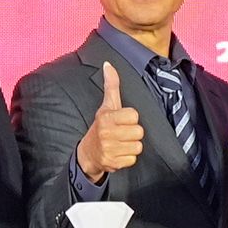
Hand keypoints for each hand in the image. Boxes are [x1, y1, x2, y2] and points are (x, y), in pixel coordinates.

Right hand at [76, 60, 144, 180]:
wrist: (88, 152)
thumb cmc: (101, 126)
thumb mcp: (106, 105)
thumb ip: (111, 85)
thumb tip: (108, 65)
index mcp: (106, 117)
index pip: (134, 116)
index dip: (131, 119)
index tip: (122, 120)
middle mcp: (106, 133)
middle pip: (139, 132)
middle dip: (133, 134)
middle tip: (122, 133)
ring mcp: (109, 149)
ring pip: (137, 147)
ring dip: (131, 146)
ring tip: (121, 143)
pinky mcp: (112, 163)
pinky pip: (133, 159)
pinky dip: (128, 158)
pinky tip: (119, 153)